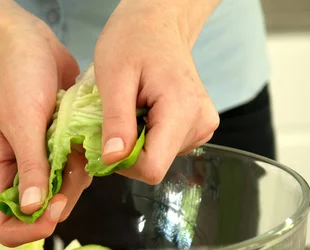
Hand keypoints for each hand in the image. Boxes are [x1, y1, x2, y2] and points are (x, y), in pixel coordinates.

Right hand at [0, 13, 90, 246]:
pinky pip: (75, 173)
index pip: (4, 224)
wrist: (29, 42)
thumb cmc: (14, 76)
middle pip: (38, 214)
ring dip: (75, 178)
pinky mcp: (58, 152)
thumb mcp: (21, 121)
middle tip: (72, 168)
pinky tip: (81, 137)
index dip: (29, 228)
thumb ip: (30, 166)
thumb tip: (31, 210)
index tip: (54, 210)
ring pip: (62, 195)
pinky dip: (83, 162)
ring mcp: (38, 164)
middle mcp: (16, 174)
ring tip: (75, 144)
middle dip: (60, 199)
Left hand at [94, 0, 219, 183]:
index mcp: (182, 110)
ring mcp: (202, 127)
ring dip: (136, 143)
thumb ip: (116, 120)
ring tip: (131, 110)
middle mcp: (200, 123)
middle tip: (115, 118)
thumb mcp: (114, 76)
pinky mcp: (198, 128)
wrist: (158, 23)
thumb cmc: (134, 39)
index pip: (152, 167)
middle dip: (127, 152)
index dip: (123, 163)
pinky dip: (146, 137)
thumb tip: (113, 159)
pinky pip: (164, 149)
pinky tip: (142, 112)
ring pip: (158, 159)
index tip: (107, 141)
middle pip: (154, 165)